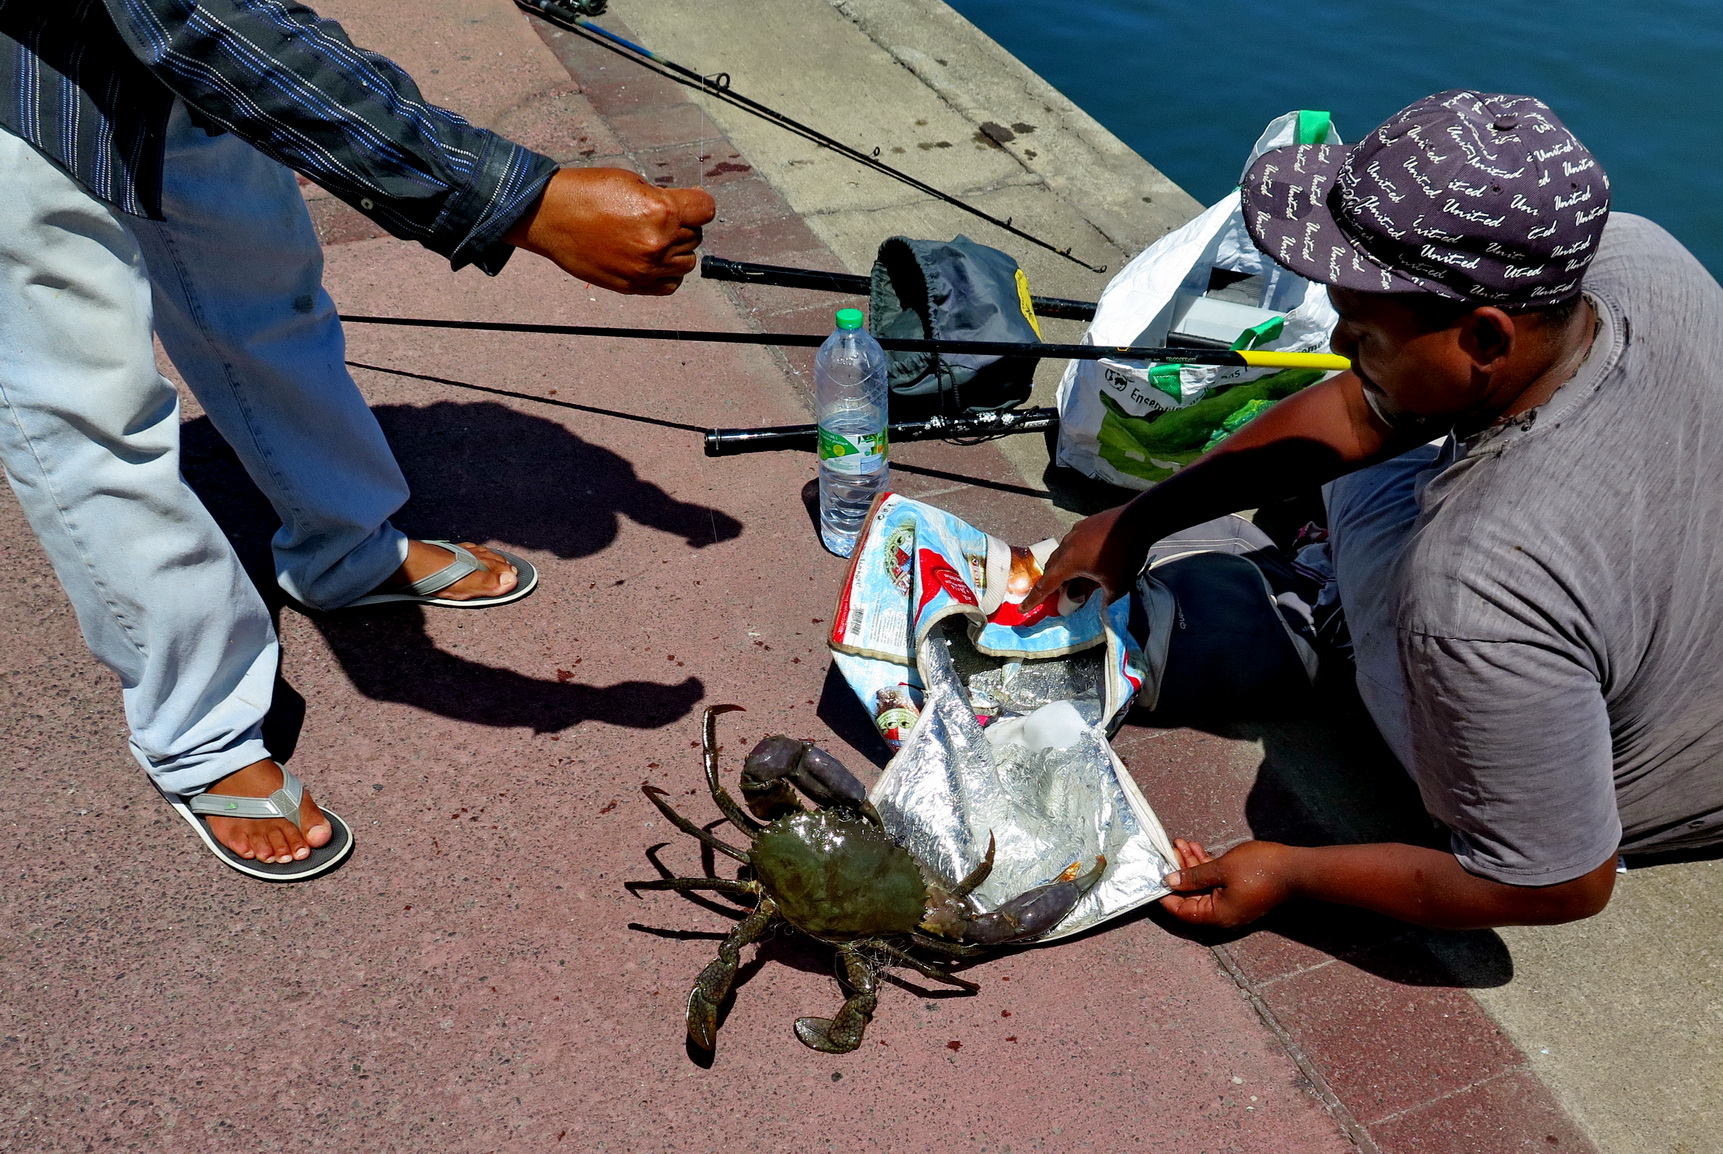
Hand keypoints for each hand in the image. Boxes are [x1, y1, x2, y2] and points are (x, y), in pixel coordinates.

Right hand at [504, 167, 715, 294]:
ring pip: (686, 262)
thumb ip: (664, 198)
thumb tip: (689, 206)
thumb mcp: (631, 182)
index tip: (689, 202)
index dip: (697, 203)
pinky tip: (650, 260)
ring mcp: (646, 268)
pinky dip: (666, 273)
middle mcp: (658, 243)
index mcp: (661, 211)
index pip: (706, 210)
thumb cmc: (587, 193)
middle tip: (656, 218)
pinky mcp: (634, 285)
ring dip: (676, 250)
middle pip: (695, 235)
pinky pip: (670, 284)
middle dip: (682, 225)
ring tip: (651, 239)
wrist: (550, 217)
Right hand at [1020, 505, 1140, 612]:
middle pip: (1052, 568)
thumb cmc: (1124, 555)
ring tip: (1078, 577)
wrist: (1137, 521)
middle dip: (1052, 583)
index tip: (1023, 608)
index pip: (1045, 585)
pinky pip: (1074, 543)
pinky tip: (1091, 557)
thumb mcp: (1117, 584)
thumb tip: (1104, 609)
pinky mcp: (1085, 524)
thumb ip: (1107, 600)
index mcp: (1068, 563)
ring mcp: (1075, 533)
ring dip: (1065, 567)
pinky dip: (1075, 554)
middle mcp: (1066, 546)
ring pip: (1063, 554)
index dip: (1034, 599)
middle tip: (1058, 594)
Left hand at [1158, 838, 1295, 928]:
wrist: (1296, 868)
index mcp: (1217, 915)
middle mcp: (1222, 914)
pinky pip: (1216, 882)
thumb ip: (1193, 876)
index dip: (1165, 894)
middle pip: (1191, 896)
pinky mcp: (1239, 892)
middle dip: (1178, 872)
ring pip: (1203, 885)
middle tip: (1168, 850)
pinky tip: (1196, 848)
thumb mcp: (1221, 868)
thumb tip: (1169, 881)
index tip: (1154, 876)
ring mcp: (1232, 903)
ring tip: (1180, 843)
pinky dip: (1206, 866)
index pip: (1182, 911)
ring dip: (1191, 865)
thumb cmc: (1260, 869)